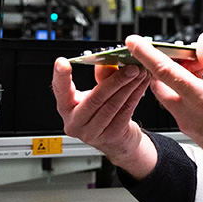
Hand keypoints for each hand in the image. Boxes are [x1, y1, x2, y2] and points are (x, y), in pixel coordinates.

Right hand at [51, 57, 156, 178]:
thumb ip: (101, 78)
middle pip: (95, 98)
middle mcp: (75, 122)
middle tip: (130, 67)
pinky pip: (125, 111)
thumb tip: (106, 62)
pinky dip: (136, 94)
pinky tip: (142, 84)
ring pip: (112, 105)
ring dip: (129, 86)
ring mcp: (92, 132)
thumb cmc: (103, 112)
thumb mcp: (97, 93)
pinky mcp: (110, 136)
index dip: (61, 76)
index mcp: (66, 107)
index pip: (60, 90)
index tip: (63, 62)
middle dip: (115, 80)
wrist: (117, 139)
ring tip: (139, 72)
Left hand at [125, 32, 202, 200]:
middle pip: (160, 82)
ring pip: (167, 93)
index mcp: (201, 99)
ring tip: (199, 70)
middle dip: (164, 64)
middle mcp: (187, 113)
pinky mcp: (187, 128)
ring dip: (175, 78)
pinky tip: (201, 85)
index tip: (133, 42)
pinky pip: (176, 104)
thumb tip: (202, 43)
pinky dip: (182, 90)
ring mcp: (185, 122)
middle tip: (183, 54)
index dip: (146, 54)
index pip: (165, 72)